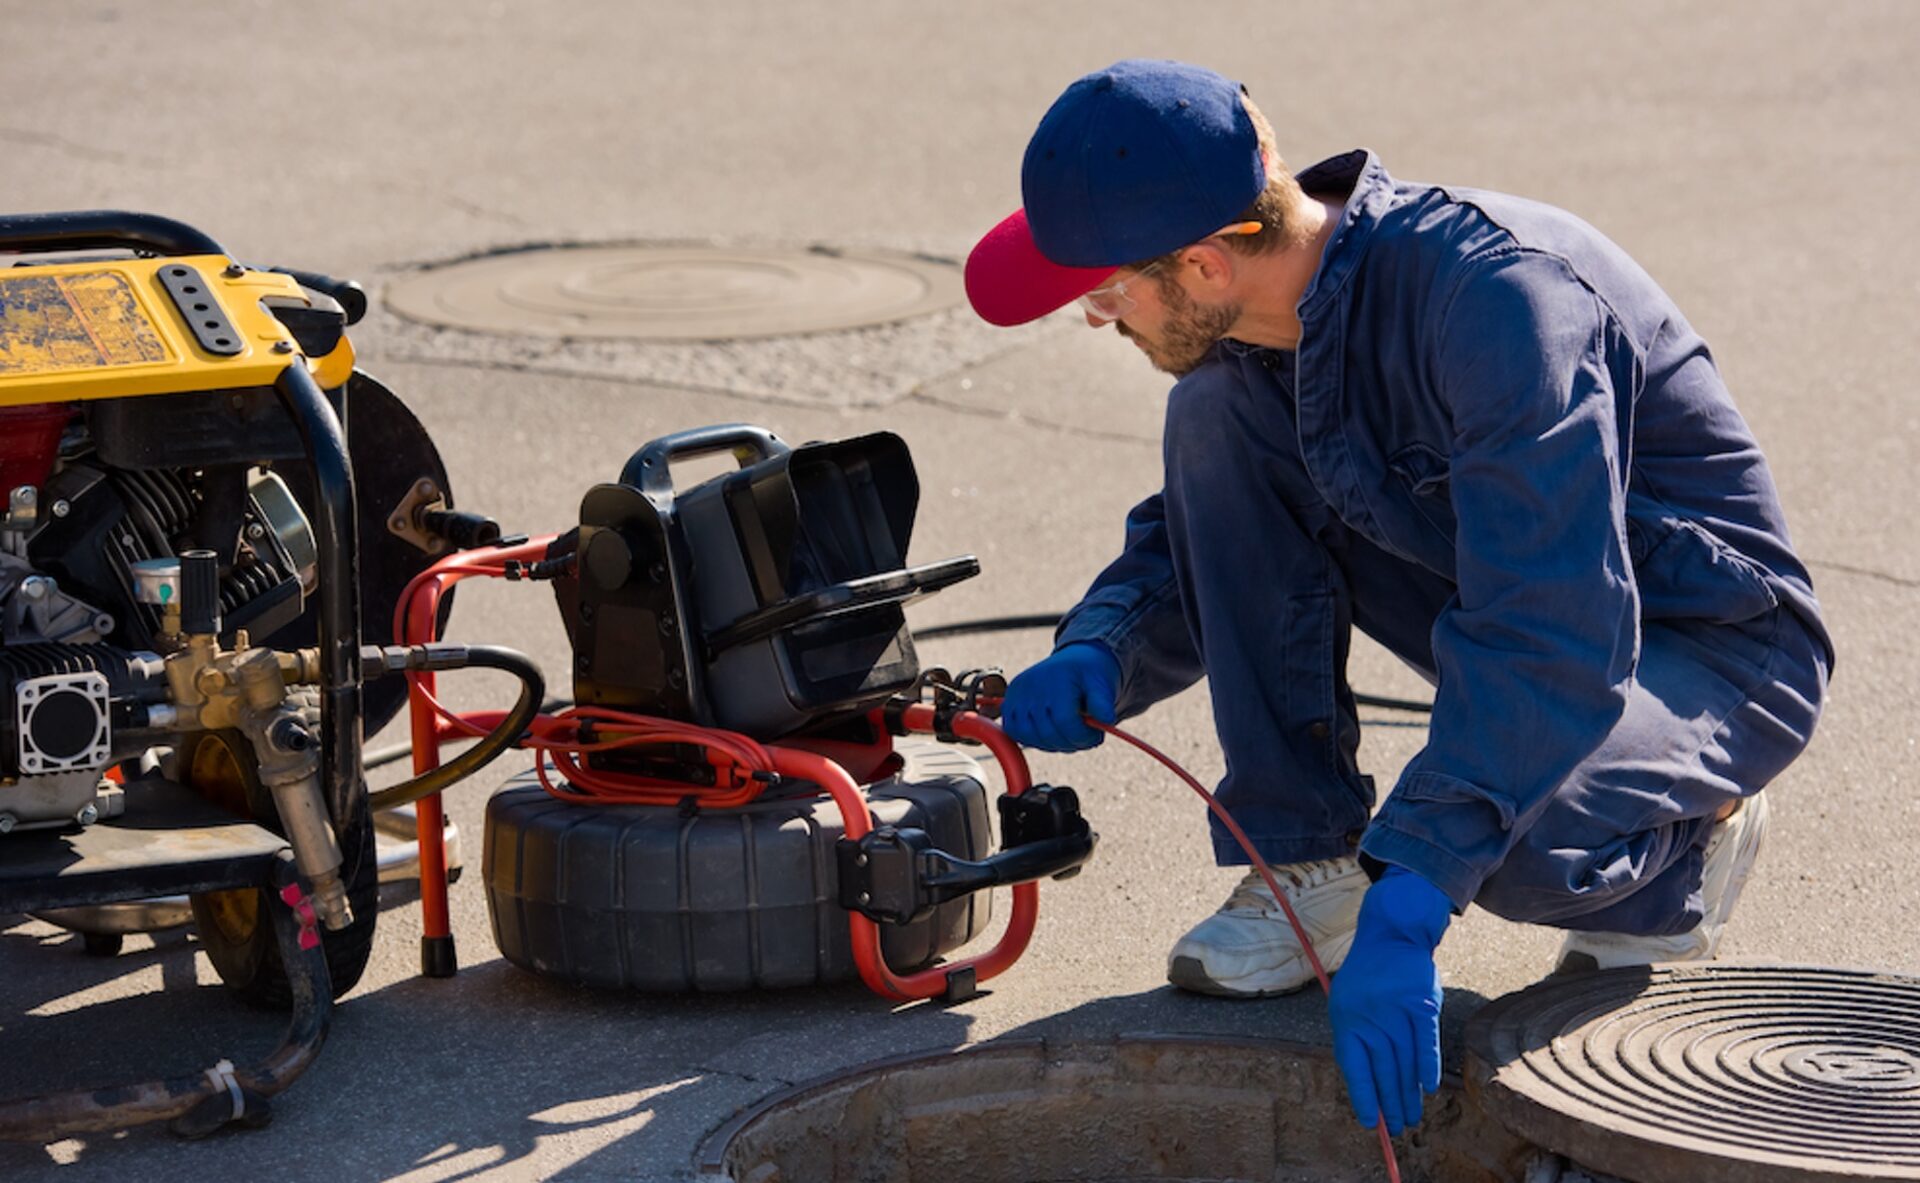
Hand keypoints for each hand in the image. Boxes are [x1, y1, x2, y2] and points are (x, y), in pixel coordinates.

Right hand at [997, 643, 1119, 750]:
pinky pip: (1014, 732)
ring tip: (1068, 734)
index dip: (1083, 736)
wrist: (1072, 662)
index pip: (1065, 722)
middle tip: (1084, 738)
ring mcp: (1016, 695)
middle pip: (1048, 733)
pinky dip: (1032, 738)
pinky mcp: (1008, 702)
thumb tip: (1107, 720)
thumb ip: (1103, 703)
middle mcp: (1031, 686)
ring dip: (1051, 743)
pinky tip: (1050, 732)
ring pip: (1029, 737)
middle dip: (1071, 742)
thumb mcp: (1102, 684)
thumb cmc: (1088, 675)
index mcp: (1056, 680)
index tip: (1096, 736)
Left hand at [1327, 867, 1451, 1134]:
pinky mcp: (1423, 1003)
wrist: (1391, 936)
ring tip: (1412, 1117)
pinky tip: (1428, 1087)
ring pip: (1404, 1061)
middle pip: (1382, 1070)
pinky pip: (1425, 1040)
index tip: (1371, 1123)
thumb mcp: (1346, 1004)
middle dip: (1390, 1103)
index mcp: (1347, 1021)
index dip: (1363, 1096)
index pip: (1354, 1067)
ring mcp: (1397, 1010)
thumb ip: (1355, 1040)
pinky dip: (1427, 1064)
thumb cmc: (1367, 977)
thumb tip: (1366, 1086)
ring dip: (1408, 1092)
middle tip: (1397, 1129)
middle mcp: (1370, 1018)